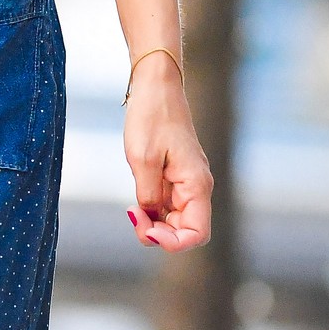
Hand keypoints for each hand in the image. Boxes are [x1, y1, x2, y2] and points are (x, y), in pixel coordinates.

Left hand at [123, 58, 211, 251]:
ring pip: (175, 221)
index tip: (146, 228)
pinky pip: (167, 206)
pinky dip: (151, 210)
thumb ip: (148, 196)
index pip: (196, 234)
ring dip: (153, 223)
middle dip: (159, 234)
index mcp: (197, 185)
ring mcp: (187, 183)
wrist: (155, 87)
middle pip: (185, 231)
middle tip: (132, 215)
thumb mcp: (142, 160)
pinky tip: (136, 202)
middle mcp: (197, 187)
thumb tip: (151, 218)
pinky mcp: (175, 177)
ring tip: (132, 209)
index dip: (172, 242)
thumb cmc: (151, 118)